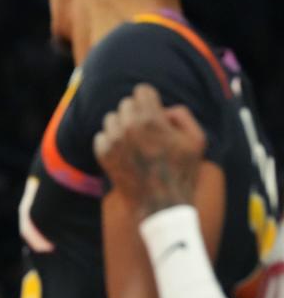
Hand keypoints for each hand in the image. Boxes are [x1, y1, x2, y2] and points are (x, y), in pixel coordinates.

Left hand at [94, 83, 207, 216]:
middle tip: (148, 133)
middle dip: (137, 114)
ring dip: (122, 126)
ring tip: (136, 144)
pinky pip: (101, 136)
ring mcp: (113, 141)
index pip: (141, 90)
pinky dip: (111, 142)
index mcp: (151, 119)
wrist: (161, 207)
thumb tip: (162, 110)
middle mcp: (128, 127)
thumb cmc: (182, 173)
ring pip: (111, 118)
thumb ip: (182, 115)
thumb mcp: (197, 140)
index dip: (150, 101)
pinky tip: (125, 154)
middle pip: (126, 103)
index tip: (155, 113)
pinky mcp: (103, 155)